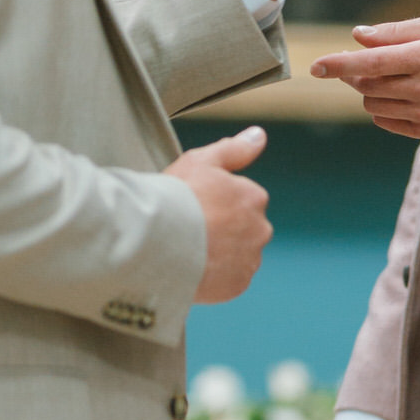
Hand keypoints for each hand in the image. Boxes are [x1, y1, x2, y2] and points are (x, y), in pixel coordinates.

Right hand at [164, 125, 271, 302]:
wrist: (159, 242)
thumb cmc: (176, 197)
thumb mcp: (201, 161)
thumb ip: (234, 149)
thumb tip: (260, 135)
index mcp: (254, 197)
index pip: (242, 201)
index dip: (215, 204)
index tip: (193, 207)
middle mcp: (260, 229)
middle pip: (244, 229)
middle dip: (223, 230)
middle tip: (190, 231)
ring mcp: (251, 259)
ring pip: (239, 256)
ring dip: (221, 254)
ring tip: (189, 252)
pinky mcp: (239, 284)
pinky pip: (231, 279)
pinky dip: (216, 276)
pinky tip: (194, 269)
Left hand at [310, 16, 419, 138]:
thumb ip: (398, 31)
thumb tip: (358, 35)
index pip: (372, 61)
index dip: (340, 64)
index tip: (316, 65)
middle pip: (368, 85)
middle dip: (353, 73)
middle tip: (356, 62)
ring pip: (373, 104)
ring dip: (369, 90)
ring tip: (387, 76)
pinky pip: (386, 121)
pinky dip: (382, 107)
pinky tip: (398, 95)